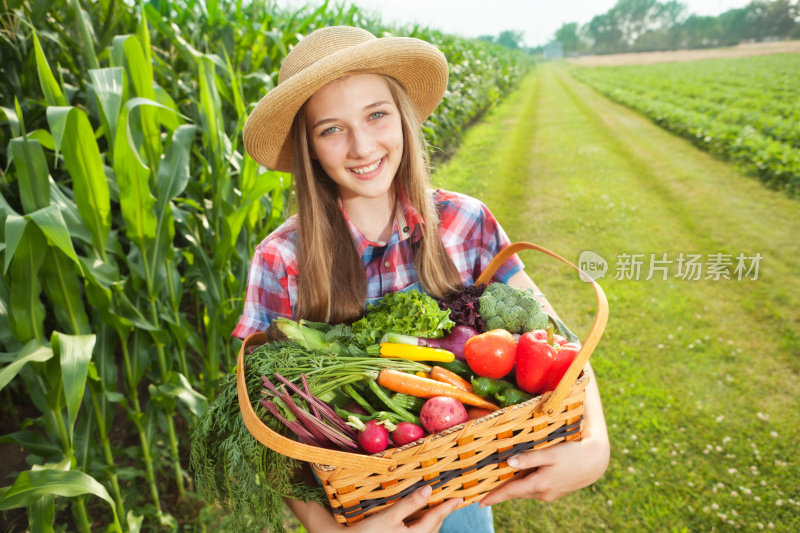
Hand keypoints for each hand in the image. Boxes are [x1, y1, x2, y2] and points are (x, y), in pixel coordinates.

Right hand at [349, 485, 462, 532]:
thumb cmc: (367, 532)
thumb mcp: (389, 516)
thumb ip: (410, 503)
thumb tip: (429, 489)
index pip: (436, 518)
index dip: (448, 507)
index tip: (459, 498)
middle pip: (433, 527)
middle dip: (441, 513)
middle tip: (448, 499)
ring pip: (426, 531)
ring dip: (431, 519)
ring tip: (433, 505)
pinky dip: (421, 524)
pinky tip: (416, 516)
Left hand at [479, 434, 608, 505]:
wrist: (595, 462)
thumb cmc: (572, 453)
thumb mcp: (550, 453)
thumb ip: (529, 458)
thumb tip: (509, 462)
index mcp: (539, 484)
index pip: (511, 492)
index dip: (494, 497)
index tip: (480, 502)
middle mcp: (543, 493)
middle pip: (516, 492)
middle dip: (501, 492)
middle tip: (485, 491)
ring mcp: (550, 494)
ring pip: (526, 491)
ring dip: (514, 488)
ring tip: (499, 484)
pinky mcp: (555, 491)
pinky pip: (535, 489)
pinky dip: (525, 485)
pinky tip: (521, 477)